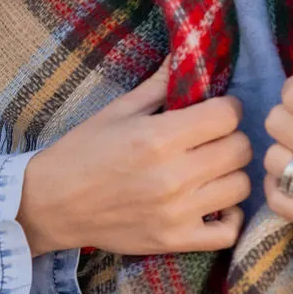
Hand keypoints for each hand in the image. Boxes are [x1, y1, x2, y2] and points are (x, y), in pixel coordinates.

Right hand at [18, 56, 250, 256]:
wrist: (52, 204)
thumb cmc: (82, 151)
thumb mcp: (118, 110)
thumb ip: (159, 84)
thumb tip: (187, 52)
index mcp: (158, 137)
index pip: (227, 115)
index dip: (227, 107)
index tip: (216, 110)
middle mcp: (173, 176)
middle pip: (240, 149)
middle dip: (231, 137)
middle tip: (213, 138)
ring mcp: (176, 212)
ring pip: (241, 187)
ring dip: (231, 173)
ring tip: (213, 169)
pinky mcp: (175, 241)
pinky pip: (228, 232)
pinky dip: (230, 217)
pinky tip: (214, 202)